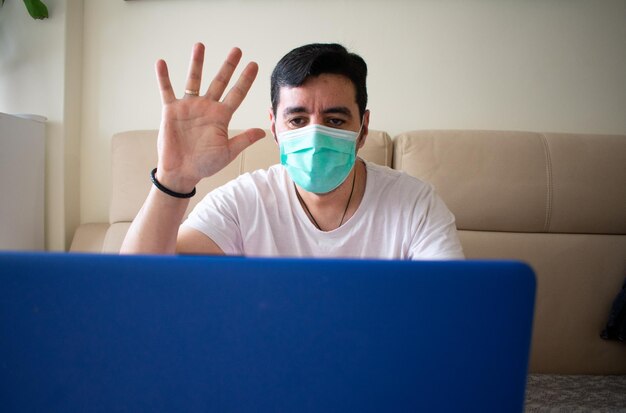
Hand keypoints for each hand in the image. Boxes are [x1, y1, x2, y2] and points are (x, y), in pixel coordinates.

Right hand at [155, 43, 264, 191]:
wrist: (182, 172)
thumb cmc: (205, 164)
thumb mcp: (228, 152)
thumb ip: (244, 140)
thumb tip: (263, 132)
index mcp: (221, 117)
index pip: (237, 94)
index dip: (245, 80)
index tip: (254, 64)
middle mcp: (207, 107)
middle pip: (219, 81)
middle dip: (228, 66)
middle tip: (237, 50)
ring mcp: (189, 107)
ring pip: (194, 80)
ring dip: (197, 63)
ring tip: (200, 45)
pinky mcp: (171, 110)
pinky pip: (167, 90)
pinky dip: (163, 77)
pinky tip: (161, 63)